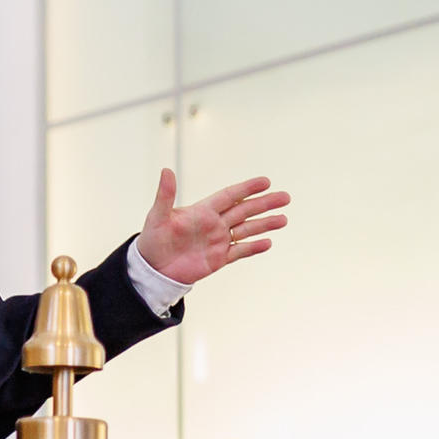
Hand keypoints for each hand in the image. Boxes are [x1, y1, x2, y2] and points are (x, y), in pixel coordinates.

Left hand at [138, 168, 288, 286]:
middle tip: (285, 197)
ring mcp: (218, 241)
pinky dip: (253, 247)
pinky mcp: (218, 259)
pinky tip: (268, 243)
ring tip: (283, 219)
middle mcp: (214, 224)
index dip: (247, 189)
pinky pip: (240, 251)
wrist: (153, 268)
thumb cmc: (152, 239)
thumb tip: (166, 170)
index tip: (266, 182)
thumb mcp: (157, 216)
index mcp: (203, 211)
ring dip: (265, 224)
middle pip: (244, 211)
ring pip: (247, 230)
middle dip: (265, 204)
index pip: (230, 196)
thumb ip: (165, 195)